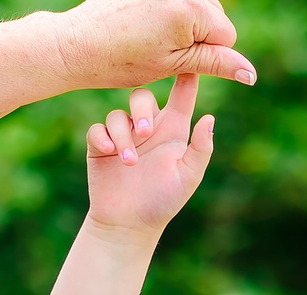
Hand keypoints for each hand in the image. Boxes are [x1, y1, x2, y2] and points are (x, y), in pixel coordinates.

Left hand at [49, 0, 254, 90]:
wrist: (78, 42)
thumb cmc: (123, 59)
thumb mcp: (174, 65)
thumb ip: (216, 63)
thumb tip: (251, 74)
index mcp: (192, 9)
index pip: (226, 34)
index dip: (205, 54)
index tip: (174, 58)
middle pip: (214, 15)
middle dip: (196, 34)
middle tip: (159, 47)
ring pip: (197, 6)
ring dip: (182, 22)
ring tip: (150, 34)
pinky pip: (177, 0)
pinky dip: (167, 11)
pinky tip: (144, 22)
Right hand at [86, 76, 217, 235]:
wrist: (129, 225)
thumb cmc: (162, 202)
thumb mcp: (188, 177)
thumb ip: (200, 148)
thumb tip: (209, 117)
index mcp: (172, 130)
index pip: (181, 93)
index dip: (185, 74)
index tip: (188, 58)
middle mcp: (147, 128)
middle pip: (142, 96)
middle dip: (142, 109)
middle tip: (145, 133)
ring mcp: (122, 136)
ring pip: (118, 115)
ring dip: (123, 135)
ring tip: (129, 161)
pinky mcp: (99, 147)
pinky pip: (97, 130)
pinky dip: (102, 138)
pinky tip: (109, 153)